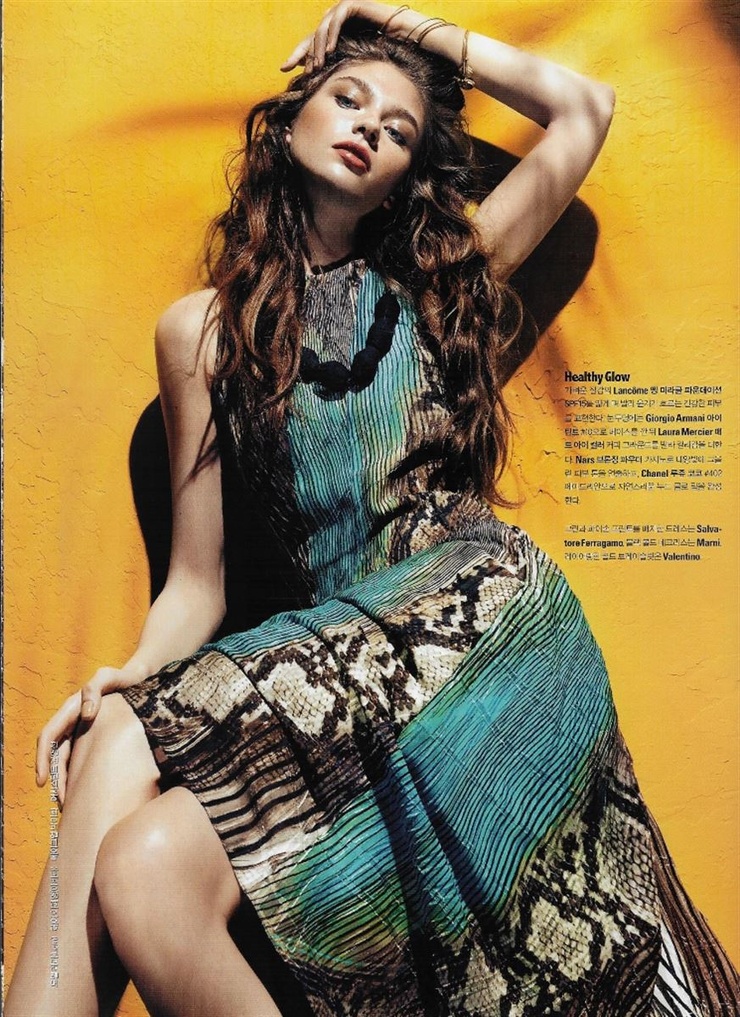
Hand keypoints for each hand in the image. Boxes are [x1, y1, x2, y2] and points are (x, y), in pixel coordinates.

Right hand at [35, 664, 145, 804]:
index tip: (42, 782)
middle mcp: (72, 721)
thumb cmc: (124, 678)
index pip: (48, 736)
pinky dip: (82, 775)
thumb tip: (85, 714)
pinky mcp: (95, 737)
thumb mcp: (108, 677)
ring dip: (67, 782)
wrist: (141, 679)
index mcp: (70, 709)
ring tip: (73, 805)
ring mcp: (83, 730)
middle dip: (56, 780)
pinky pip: (83, 759)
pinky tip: (90, 791)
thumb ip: (94, 688)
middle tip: (63, 804)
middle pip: (56, 755)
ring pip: (68, 761)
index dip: (42, 759)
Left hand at [281, 2, 405, 73]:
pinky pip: (337, 19)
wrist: (403, 35)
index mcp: (333, 32)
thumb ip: (338, 67)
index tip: (283, 69)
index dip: (296, 55)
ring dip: (319, 47)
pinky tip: (330, 50)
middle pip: (312, 35)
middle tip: (300, 70)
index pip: (310, 43)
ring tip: (318, 65)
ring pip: (323, 28)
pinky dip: (332, 34)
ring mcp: (342, 9)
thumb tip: (321, 84)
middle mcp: (334, 19)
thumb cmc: (383, 51)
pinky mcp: (352, 4)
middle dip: (303, 53)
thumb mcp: (354, 62)